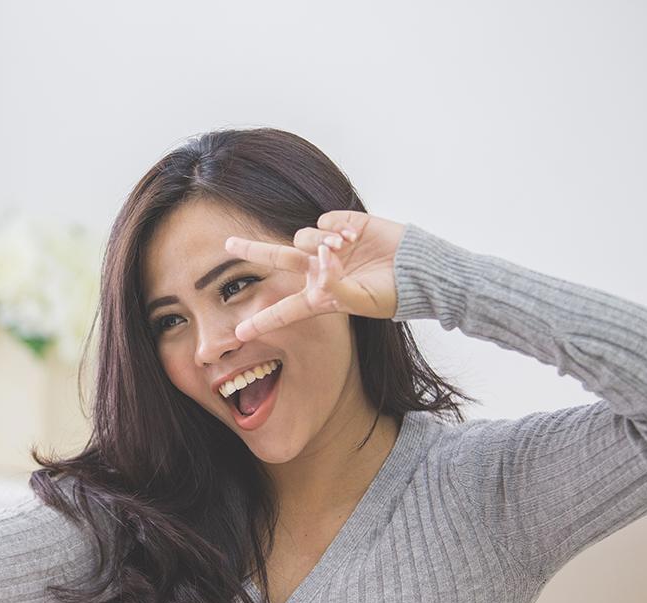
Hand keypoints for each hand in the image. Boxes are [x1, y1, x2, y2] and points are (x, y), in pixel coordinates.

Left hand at [223, 209, 406, 340]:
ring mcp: (329, 247)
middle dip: (252, 250)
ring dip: (318, 243)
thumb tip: (319, 259)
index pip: (284, 310)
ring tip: (343, 249)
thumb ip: (333, 286)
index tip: (238, 334)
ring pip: (301, 239)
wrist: (418, 270)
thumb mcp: (360, 301)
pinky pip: (323, 223)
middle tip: (227, 243)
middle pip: (277, 259)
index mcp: (320, 297)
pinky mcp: (343, 225)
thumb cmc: (392, 293)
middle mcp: (319, 270)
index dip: (262, 321)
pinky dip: (336, 230)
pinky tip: (353, 237)